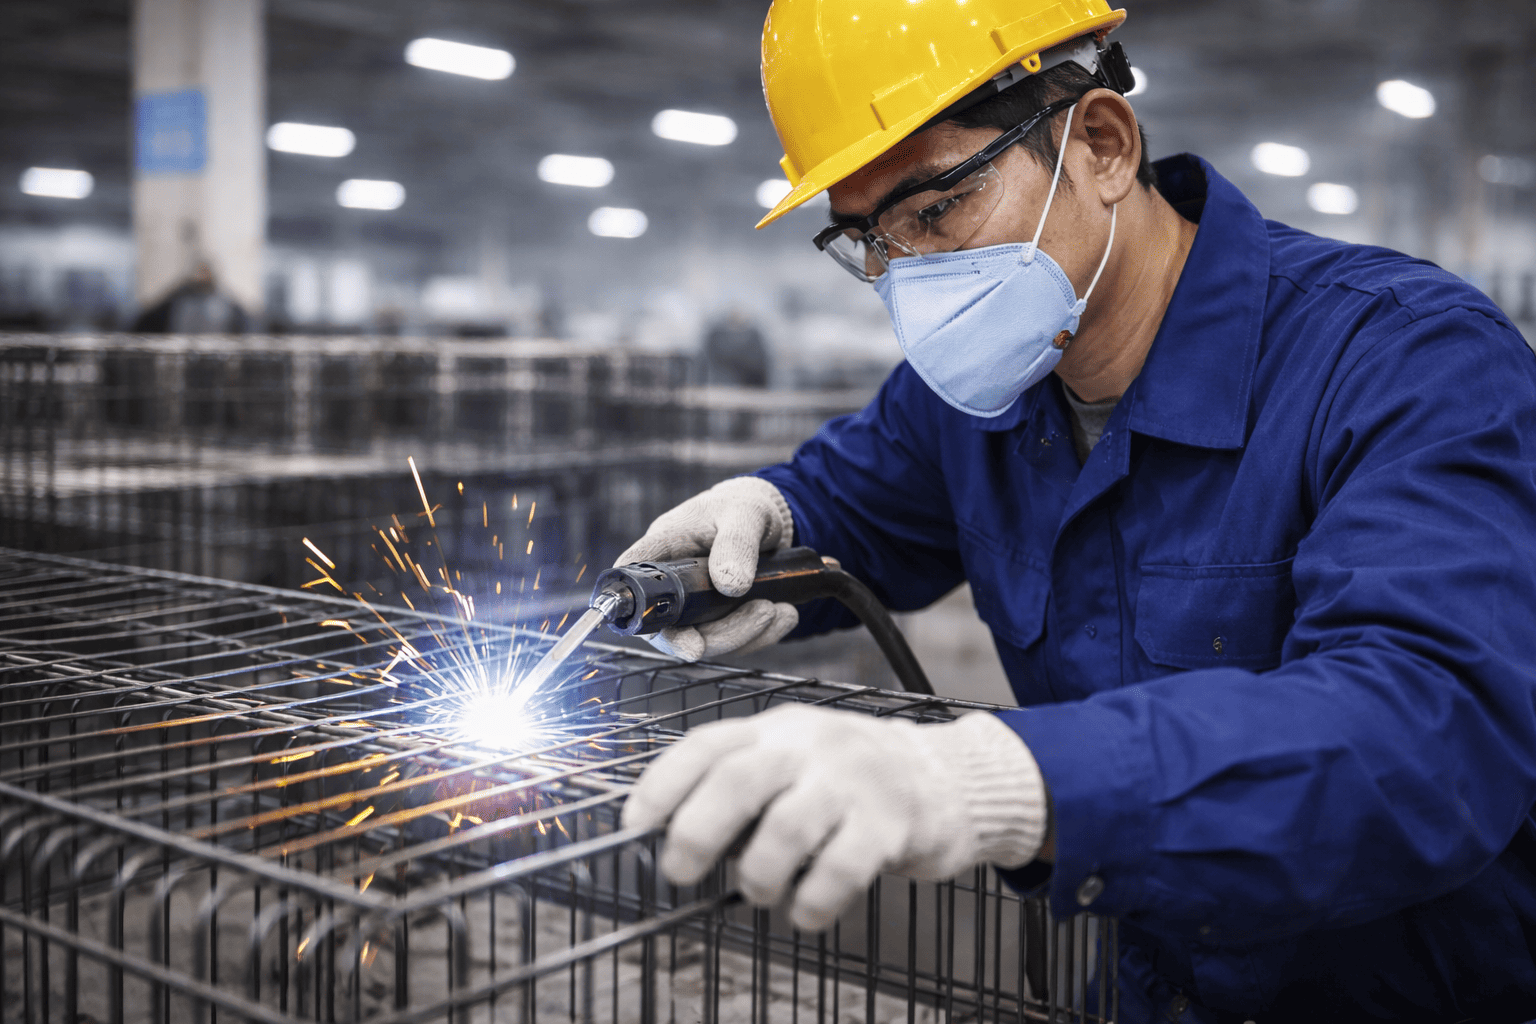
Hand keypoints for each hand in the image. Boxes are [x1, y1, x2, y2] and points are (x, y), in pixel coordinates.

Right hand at [615, 477, 797, 660]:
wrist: (766, 520)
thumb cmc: (741, 507)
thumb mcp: (745, 514)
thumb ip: (736, 544)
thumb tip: (731, 586)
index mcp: (662, 549)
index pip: (633, 582)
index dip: (643, 614)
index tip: (683, 639)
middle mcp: (670, 584)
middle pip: (671, 629)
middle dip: (718, 635)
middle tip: (762, 613)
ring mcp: (691, 607)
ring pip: (705, 641)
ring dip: (745, 634)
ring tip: (779, 610)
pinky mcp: (715, 620)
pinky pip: (732, 641)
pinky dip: (761, 635)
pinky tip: (785, 615)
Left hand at [621, 705, 1047, 931]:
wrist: (951, 778)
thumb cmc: (854, 780)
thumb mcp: (796, 760)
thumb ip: (744, 785)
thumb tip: (672, 835)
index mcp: (777, 730)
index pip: (707, 745)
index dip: (663, 783)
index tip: (635, 824)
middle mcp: (811, 745)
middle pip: (738, 779)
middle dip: (697, 830)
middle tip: (680, 871)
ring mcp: (854, 779)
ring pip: (786, 827)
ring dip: (759, 873)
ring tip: (760, 890)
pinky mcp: (893, 821)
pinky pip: (841, 868)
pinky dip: (813, 900)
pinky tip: (806, 911)